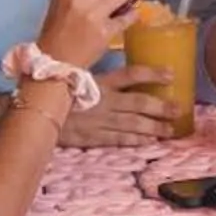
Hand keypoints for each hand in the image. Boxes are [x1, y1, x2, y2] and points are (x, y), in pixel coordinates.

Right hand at [59, 67, 177, 146]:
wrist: (35, 113)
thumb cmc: (55, 91)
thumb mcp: (75, 76)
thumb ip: (96, 75)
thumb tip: (116, 74)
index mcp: (100, 82)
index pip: (132, 75)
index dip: (153, 74)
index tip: (171, 74)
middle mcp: (105, 101)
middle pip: (140, 103)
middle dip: (162, 107)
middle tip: (179, 109)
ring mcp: (101, 121)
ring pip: (134, 124)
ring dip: (155, 127)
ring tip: (172, 129)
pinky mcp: (95, 137)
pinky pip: (120, 139)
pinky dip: (136, 141)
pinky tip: (150, 141)